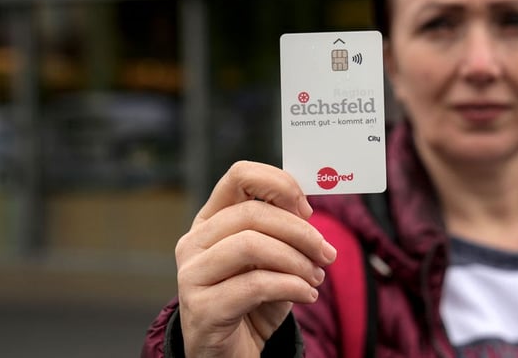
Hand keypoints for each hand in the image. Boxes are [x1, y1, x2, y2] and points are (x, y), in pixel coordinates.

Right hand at [175, 161, 336, 356]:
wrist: (233, 351)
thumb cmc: (255, 300)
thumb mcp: (274, 258)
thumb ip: (283, 231)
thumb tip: (306, 211)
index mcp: (211, 220)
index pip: (240, 176)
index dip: (279, 184)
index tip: (307, 210)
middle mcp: (194, 242)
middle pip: (252, 212)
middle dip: (300, 231)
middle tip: (326, 253)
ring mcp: (191, 274)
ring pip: (251, 245)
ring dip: (296, 260)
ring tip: (316, 277)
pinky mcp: (201, 308)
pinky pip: (255, 285)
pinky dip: (292, 287)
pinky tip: (307, 294)